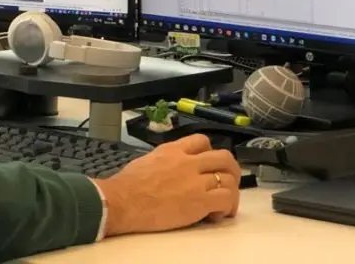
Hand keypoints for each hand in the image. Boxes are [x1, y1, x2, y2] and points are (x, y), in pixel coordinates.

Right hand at [93, 134, 240, 236]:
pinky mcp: (199, 200)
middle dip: (231, 170)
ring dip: (230, 192)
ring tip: (223, 204)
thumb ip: (167, 160)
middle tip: (228, 182)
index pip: (202, 141)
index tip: (209, 165)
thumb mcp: (149, 159)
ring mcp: (195, 180)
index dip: (210, 152)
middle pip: (223, 157)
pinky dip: (227, 207)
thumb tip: (171, 168)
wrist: (123, 200)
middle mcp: (188, 161)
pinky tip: (216, 215)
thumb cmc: (128, 184)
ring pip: (228, 178)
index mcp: (174, 150)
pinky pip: (226, 198)